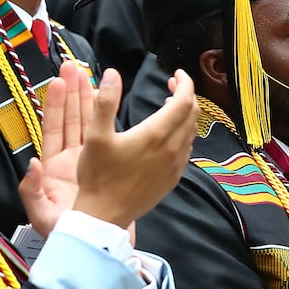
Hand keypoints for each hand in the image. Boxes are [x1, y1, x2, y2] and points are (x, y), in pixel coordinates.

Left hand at [18, 60, 95, 236]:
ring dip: (88, 101)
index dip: (56, 105)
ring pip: (88, 126)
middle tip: (74, 66)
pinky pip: (105, 140)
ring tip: (89, 75)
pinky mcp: (105, 170)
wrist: (93, 251)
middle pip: (70, 121)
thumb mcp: (42, 218)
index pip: (53, 129)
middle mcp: (69, 162)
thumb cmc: (66, 237)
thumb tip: (32, 164)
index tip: (59, 81)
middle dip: (72, 94)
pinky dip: (106, 122)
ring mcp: (88, 165)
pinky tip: (112, 105)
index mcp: (53, 169)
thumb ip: (32, 192)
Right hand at [72, 68, 198, 228]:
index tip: (176, 74)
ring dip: (184, 115)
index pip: (185, 101)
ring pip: (191, 132)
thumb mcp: (96, 136)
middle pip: (192, 114)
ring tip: (168, 106)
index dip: (185, 83)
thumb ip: (106, 102)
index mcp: (156, 135)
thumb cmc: (98, 177)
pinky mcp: (172, 178)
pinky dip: (182, 134)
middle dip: (186, 95)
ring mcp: (175, 165)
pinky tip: (167, 134)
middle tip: (171, 86)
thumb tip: (112, 74)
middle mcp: (172, 149)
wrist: (105, 215)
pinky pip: (186, 150)